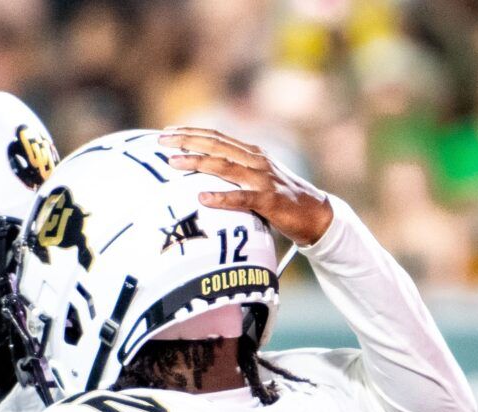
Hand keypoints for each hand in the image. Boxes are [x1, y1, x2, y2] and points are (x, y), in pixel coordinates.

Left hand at [158, 127, 333, 245]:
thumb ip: (237, 174)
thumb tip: (207, 175)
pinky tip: (203, 198)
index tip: (167, 131)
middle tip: (160, 140)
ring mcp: (264, 180)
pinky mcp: (270, 201)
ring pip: (225, 167)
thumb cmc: (283, 200)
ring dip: (197, 162)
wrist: (317, 215)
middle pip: (216, 146)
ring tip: (173, 162)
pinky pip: (243, 198)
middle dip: (186, 141)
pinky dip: (222, 197)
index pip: (217, 137)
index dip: (192, 132)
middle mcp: (257, 161)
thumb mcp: (259, 180)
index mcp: (252, 154)